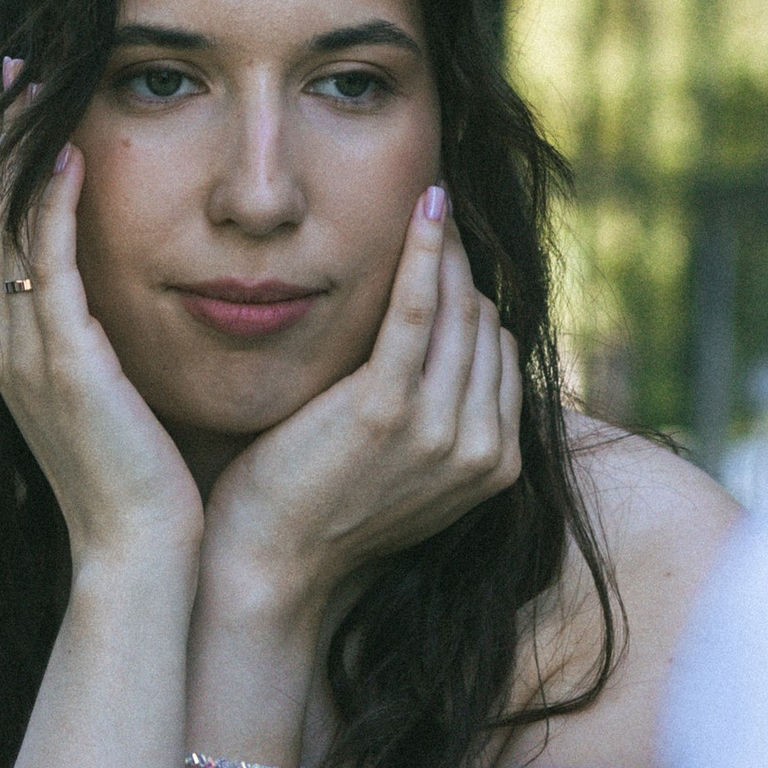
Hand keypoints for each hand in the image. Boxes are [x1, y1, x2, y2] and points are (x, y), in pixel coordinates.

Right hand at [0, 123, 203, 577]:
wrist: (142, 561)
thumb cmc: (148, 489)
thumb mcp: (121, 401)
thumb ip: (112, 349)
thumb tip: (137, 305)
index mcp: (22, 351)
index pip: (9, 235)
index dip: (13, 165)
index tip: (24, 101)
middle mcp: (10, 344)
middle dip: (1, 137)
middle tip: (11, 62)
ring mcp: (27, 353)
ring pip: (12, 226)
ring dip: (20, 149)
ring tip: (29, 81)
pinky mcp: (60, 363)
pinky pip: (48, 264)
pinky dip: (52, 204)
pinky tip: (67, 152)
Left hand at [200, 186, 522, 625]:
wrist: (269, 565)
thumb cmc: (323, 509)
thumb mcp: (406, 470)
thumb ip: (440, 420)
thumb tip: (450, 354)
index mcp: (496, 465)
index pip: (499, 350)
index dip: (469, 298)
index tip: (443, 252)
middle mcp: (483, 449)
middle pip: (483, 324)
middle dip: (460, 265)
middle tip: (433, 210)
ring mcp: (438, 430)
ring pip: (457, 310)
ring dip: (444, 249)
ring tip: (424, 202)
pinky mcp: (386, 408)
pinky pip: (416, 311)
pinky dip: (423, 254)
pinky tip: (422, 211)